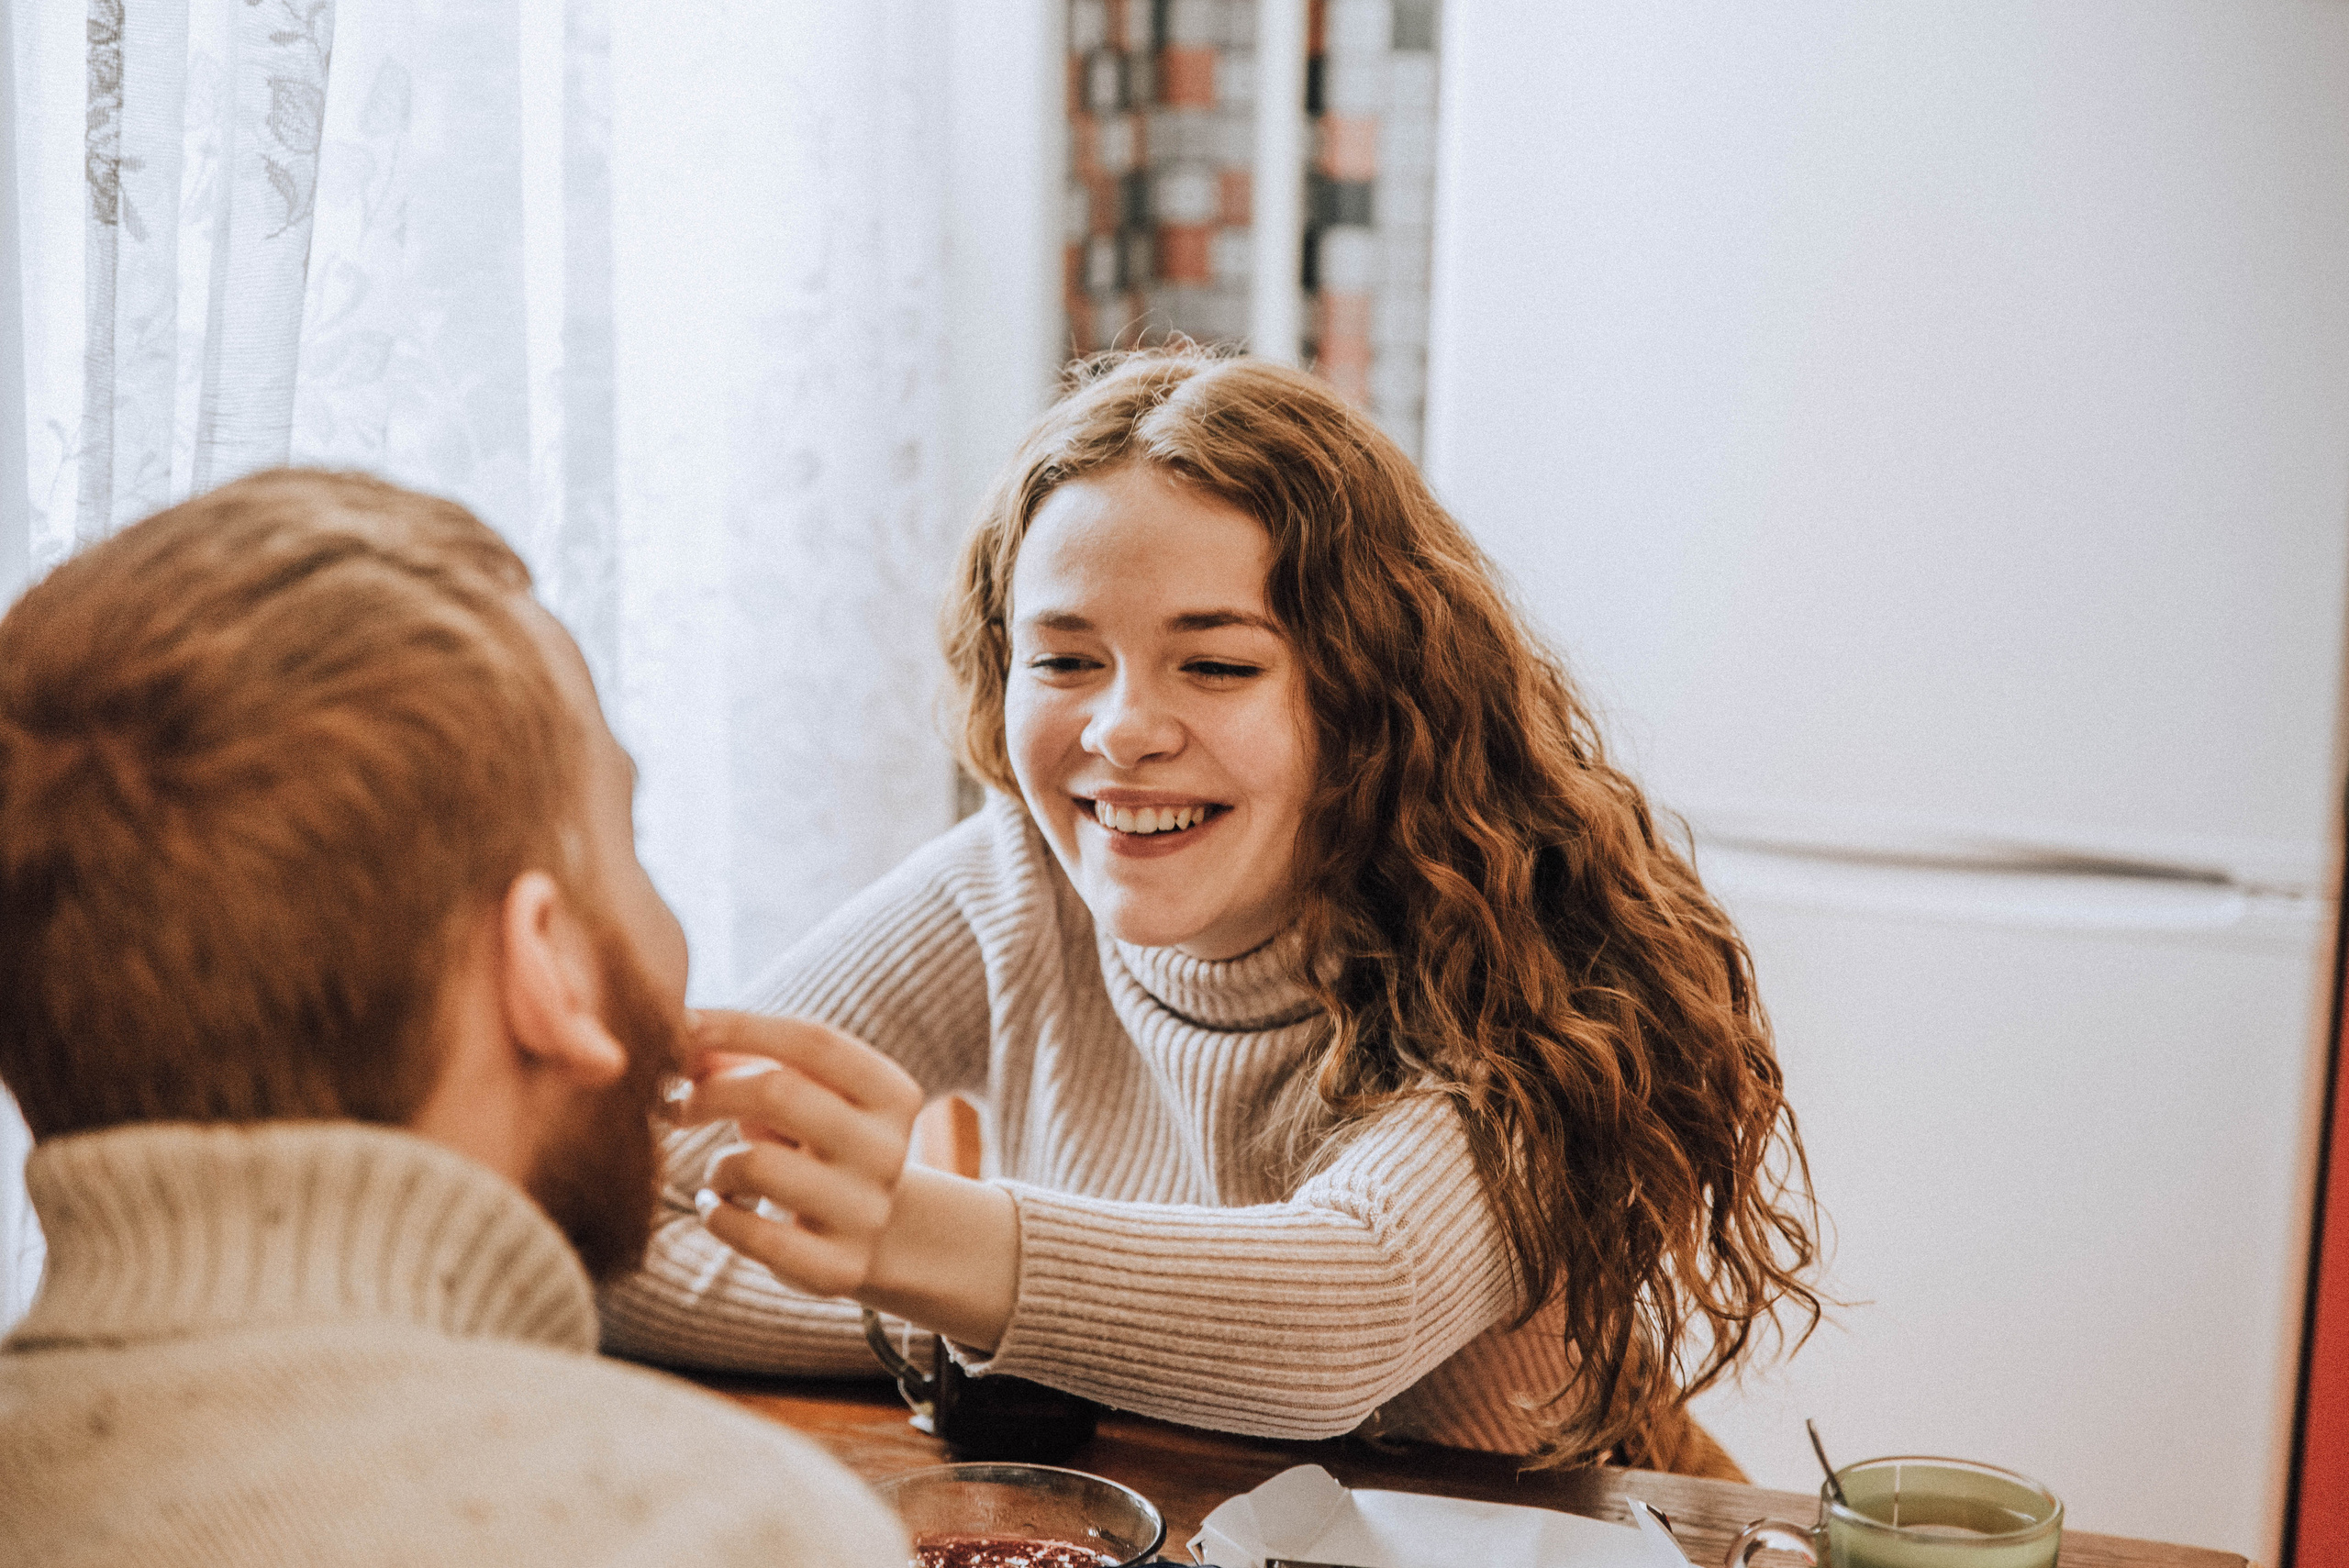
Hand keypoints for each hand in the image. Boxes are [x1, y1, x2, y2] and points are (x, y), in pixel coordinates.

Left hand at [671, 1010, 923, 1299]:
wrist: (868, 1234)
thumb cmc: (814, 1144)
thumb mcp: (797, 1094)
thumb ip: (742, 1060)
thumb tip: (680, 1035)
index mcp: (891, 1092)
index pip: (813, 1041)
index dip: (738, 1026)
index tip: (679, 1026)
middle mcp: (890, 1149)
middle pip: (779, 1092)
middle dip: (709, 1093)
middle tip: (674, 1107)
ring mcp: (868, 1212)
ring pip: (758, 1165)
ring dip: (717, 1166)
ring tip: (720, 1174)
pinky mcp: (841, 1267)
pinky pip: (753, 1235)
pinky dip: (718, 1217)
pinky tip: (718, 1209)